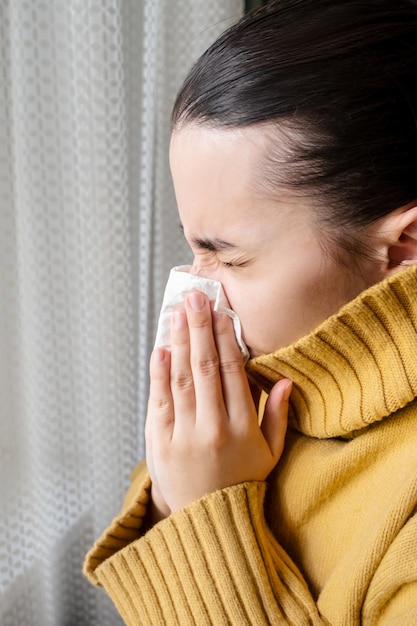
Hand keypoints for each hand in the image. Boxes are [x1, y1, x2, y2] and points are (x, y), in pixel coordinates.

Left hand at [145, 290, 290, 515]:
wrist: (206, 521)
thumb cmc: (241, 481)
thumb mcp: (269, 453)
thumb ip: (277, 416)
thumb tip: (284, 380)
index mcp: (241, 428)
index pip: (233, 372)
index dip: (226, 339)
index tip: (221, 313)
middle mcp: (212, 428)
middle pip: (206, 367)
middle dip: (200, 328)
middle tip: (196, 298)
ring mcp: (184, 434)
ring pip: (181, 378)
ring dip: (179, 342)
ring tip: (178, 313)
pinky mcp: (160, 442)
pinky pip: (160, 400)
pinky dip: (159, 372)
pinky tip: (161, 348)